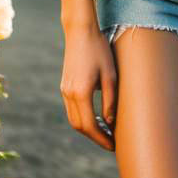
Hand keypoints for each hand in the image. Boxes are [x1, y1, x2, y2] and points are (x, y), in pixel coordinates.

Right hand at [60, 25, 117, 151]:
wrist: (80, 31)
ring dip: (88, 128)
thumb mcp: (111, 75)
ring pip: (74, 119)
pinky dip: (83, 117)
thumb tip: (110, 122)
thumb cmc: (99, 50)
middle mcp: (69, 94)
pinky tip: (96, 116)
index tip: (113, 145)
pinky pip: (72, 109)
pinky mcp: (64, 85)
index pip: (90, 125)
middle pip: (79, 126)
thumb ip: (111, 100)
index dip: (101, 138)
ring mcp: (64, 90)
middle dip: (95, 137)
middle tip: (111, 142)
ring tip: (106, 131)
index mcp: (81, 93)